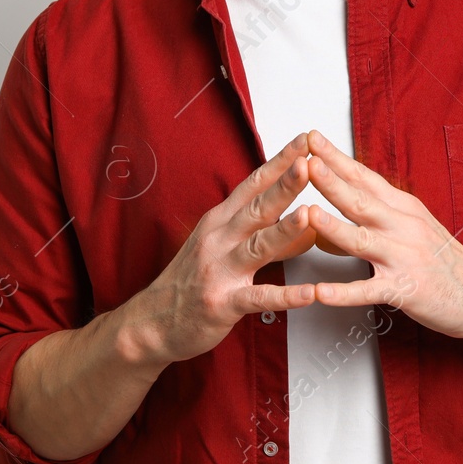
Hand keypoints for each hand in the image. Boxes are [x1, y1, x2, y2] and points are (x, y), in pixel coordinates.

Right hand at [130, 132, 320, 364]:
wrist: (151, 323)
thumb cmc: (190, 281)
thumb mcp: (220, 246)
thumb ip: (259, 231)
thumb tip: (303, 218)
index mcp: (220, 221)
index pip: (254, 184)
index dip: (279, 162)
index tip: (305, 140)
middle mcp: (219, 239)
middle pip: (257, 207)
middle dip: (285, 184)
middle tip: (310, 162)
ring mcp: (220, 271)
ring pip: (257, 246)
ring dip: (284, 230)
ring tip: (310, 214)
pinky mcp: (222, 303)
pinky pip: (258, 298)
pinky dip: (285, 297)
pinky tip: (309, 293)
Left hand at [299, 130, 462, 340]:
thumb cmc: (444, 259)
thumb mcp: (414, 223)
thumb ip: (378, 210)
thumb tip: (340, 197)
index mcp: (402, 208)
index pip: (364, 177)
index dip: (336, 158)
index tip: (312, 139)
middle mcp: (402, 228)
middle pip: (360, 201)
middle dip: (331, 181)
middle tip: (305, 162)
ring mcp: (403, 258)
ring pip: (363, 240)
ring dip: (334, 227)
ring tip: (308, 214)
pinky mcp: (405, 290)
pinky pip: (369, 291)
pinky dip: (344, 293)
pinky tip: (321, 293)